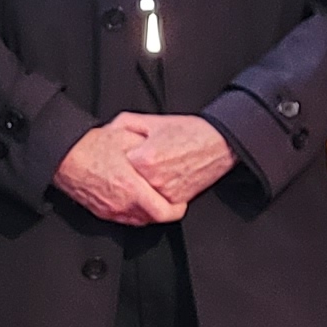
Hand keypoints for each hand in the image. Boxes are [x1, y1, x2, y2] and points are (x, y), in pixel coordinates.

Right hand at [55, 123, 180, 224]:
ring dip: (149, 213)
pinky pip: (124, 219)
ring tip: (154, 199)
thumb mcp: (125, 137)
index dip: (177, 210)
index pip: (163, 212)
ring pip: (138, 221)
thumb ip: (148, 146)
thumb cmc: (90, 146)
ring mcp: (110, 211)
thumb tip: (162, 148)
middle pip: (153, 220)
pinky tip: (136, 200)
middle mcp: (122, 204)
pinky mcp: (101, 212)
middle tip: (170, 200)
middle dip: (164, 212)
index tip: (181, 203)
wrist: (62, 157)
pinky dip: (134, 212)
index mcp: (131, 188)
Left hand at [105, 112, 238, 216]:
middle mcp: (153, 180)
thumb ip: (124, 124)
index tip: (118, 161)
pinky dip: (155, 198)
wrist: (219, 142)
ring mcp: (166, 193)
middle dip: (126, 179)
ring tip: (145, 178)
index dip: (117, 163)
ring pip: (142, 199)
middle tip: (130, 172)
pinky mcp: (178, 201)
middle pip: (127, 186)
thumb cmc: (190, 131)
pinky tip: (158, 185)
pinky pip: (158, 206)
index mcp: (143, 159)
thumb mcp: (152, 120)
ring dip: (140, 192)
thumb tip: (107, 131)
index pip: (116, 168)